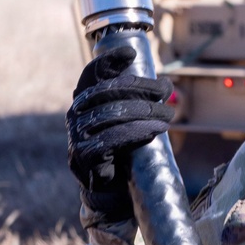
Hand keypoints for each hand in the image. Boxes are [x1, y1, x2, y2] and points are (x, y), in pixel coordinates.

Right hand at [66, 45, 173, 220]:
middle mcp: (76, 114)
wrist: (111, 191)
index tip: (131, 52)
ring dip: (144, 113)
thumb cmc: (122, 152)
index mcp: (84, 101)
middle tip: (168, 93)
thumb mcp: (129, 122)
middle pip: (108, 91)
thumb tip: (166, 86)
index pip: (92, 73)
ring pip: (112, 114)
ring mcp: (77, 135)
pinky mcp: (83, 156)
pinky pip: (110, 140)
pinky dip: (135, 133)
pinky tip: (154, 133)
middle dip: (142, 88)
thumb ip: (138, 103)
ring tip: (168, 118)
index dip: (108, 60)